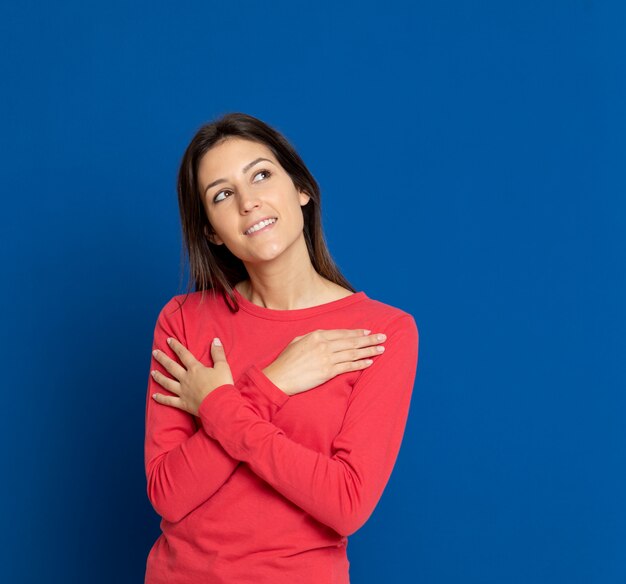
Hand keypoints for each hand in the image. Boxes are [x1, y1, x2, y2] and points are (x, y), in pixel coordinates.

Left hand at [151, 337, 233, 415]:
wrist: (220, 405)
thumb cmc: (222, 386)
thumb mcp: (223, 367)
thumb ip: (218, 353)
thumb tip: (215, 340)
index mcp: (195, 369)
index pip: (184, 354)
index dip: (176, 346)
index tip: (169, 340)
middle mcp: (186, 379)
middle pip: (171, 367)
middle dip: (162, 358)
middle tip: (155, 353)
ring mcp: (183, 391)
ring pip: (167, 383)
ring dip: (159, 377)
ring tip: (152, 372)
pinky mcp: (183, 404)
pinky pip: (169, 401)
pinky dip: (161, 399)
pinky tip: (154, 396)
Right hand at [262, 329, 386, 395]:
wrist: (279, 377)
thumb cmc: (285, 361)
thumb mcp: (297, 341)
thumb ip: (312, 337)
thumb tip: (324, 335)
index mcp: (317, 335)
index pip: (342, 332)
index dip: (357, 332)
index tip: (369, 331)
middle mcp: (324, 345)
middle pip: (352, 341)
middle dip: (369, 339)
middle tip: (383, 337)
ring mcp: (327, 358)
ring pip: (353, 353)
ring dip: (369, 350)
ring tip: (381, 349)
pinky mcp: (327, 372)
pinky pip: (348, 367)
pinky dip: (360, 364)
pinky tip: (370, 362)